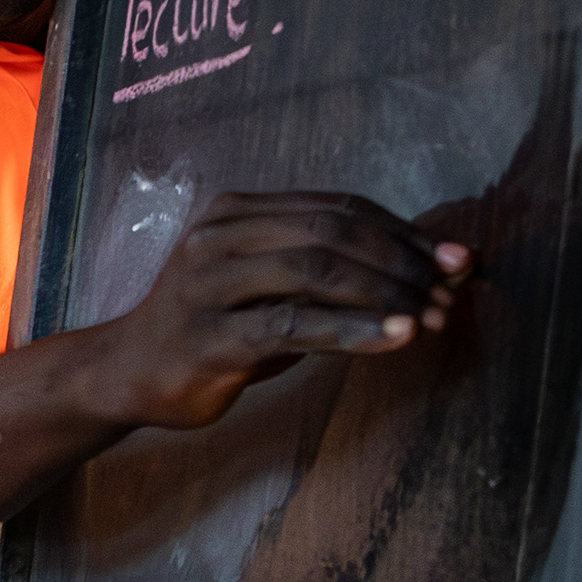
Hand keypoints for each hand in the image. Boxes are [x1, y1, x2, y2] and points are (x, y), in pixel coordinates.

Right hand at [95, 191, 471, 432]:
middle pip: (332, 231)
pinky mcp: (210, 336)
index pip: (338, 207)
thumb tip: (441, 263)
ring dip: (385, 293)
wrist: (127, 374)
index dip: (403, 231)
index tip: (455, 260)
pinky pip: (295, 325)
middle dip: (402, 261)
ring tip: (430, 318)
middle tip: (447, 293)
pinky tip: (397, 338)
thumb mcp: (272, 288)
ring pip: (316, 269)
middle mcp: (217, 236)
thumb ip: (339, 273)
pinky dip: (355, 330)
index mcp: (235, 211)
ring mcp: (208, 284)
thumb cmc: (212, 329)